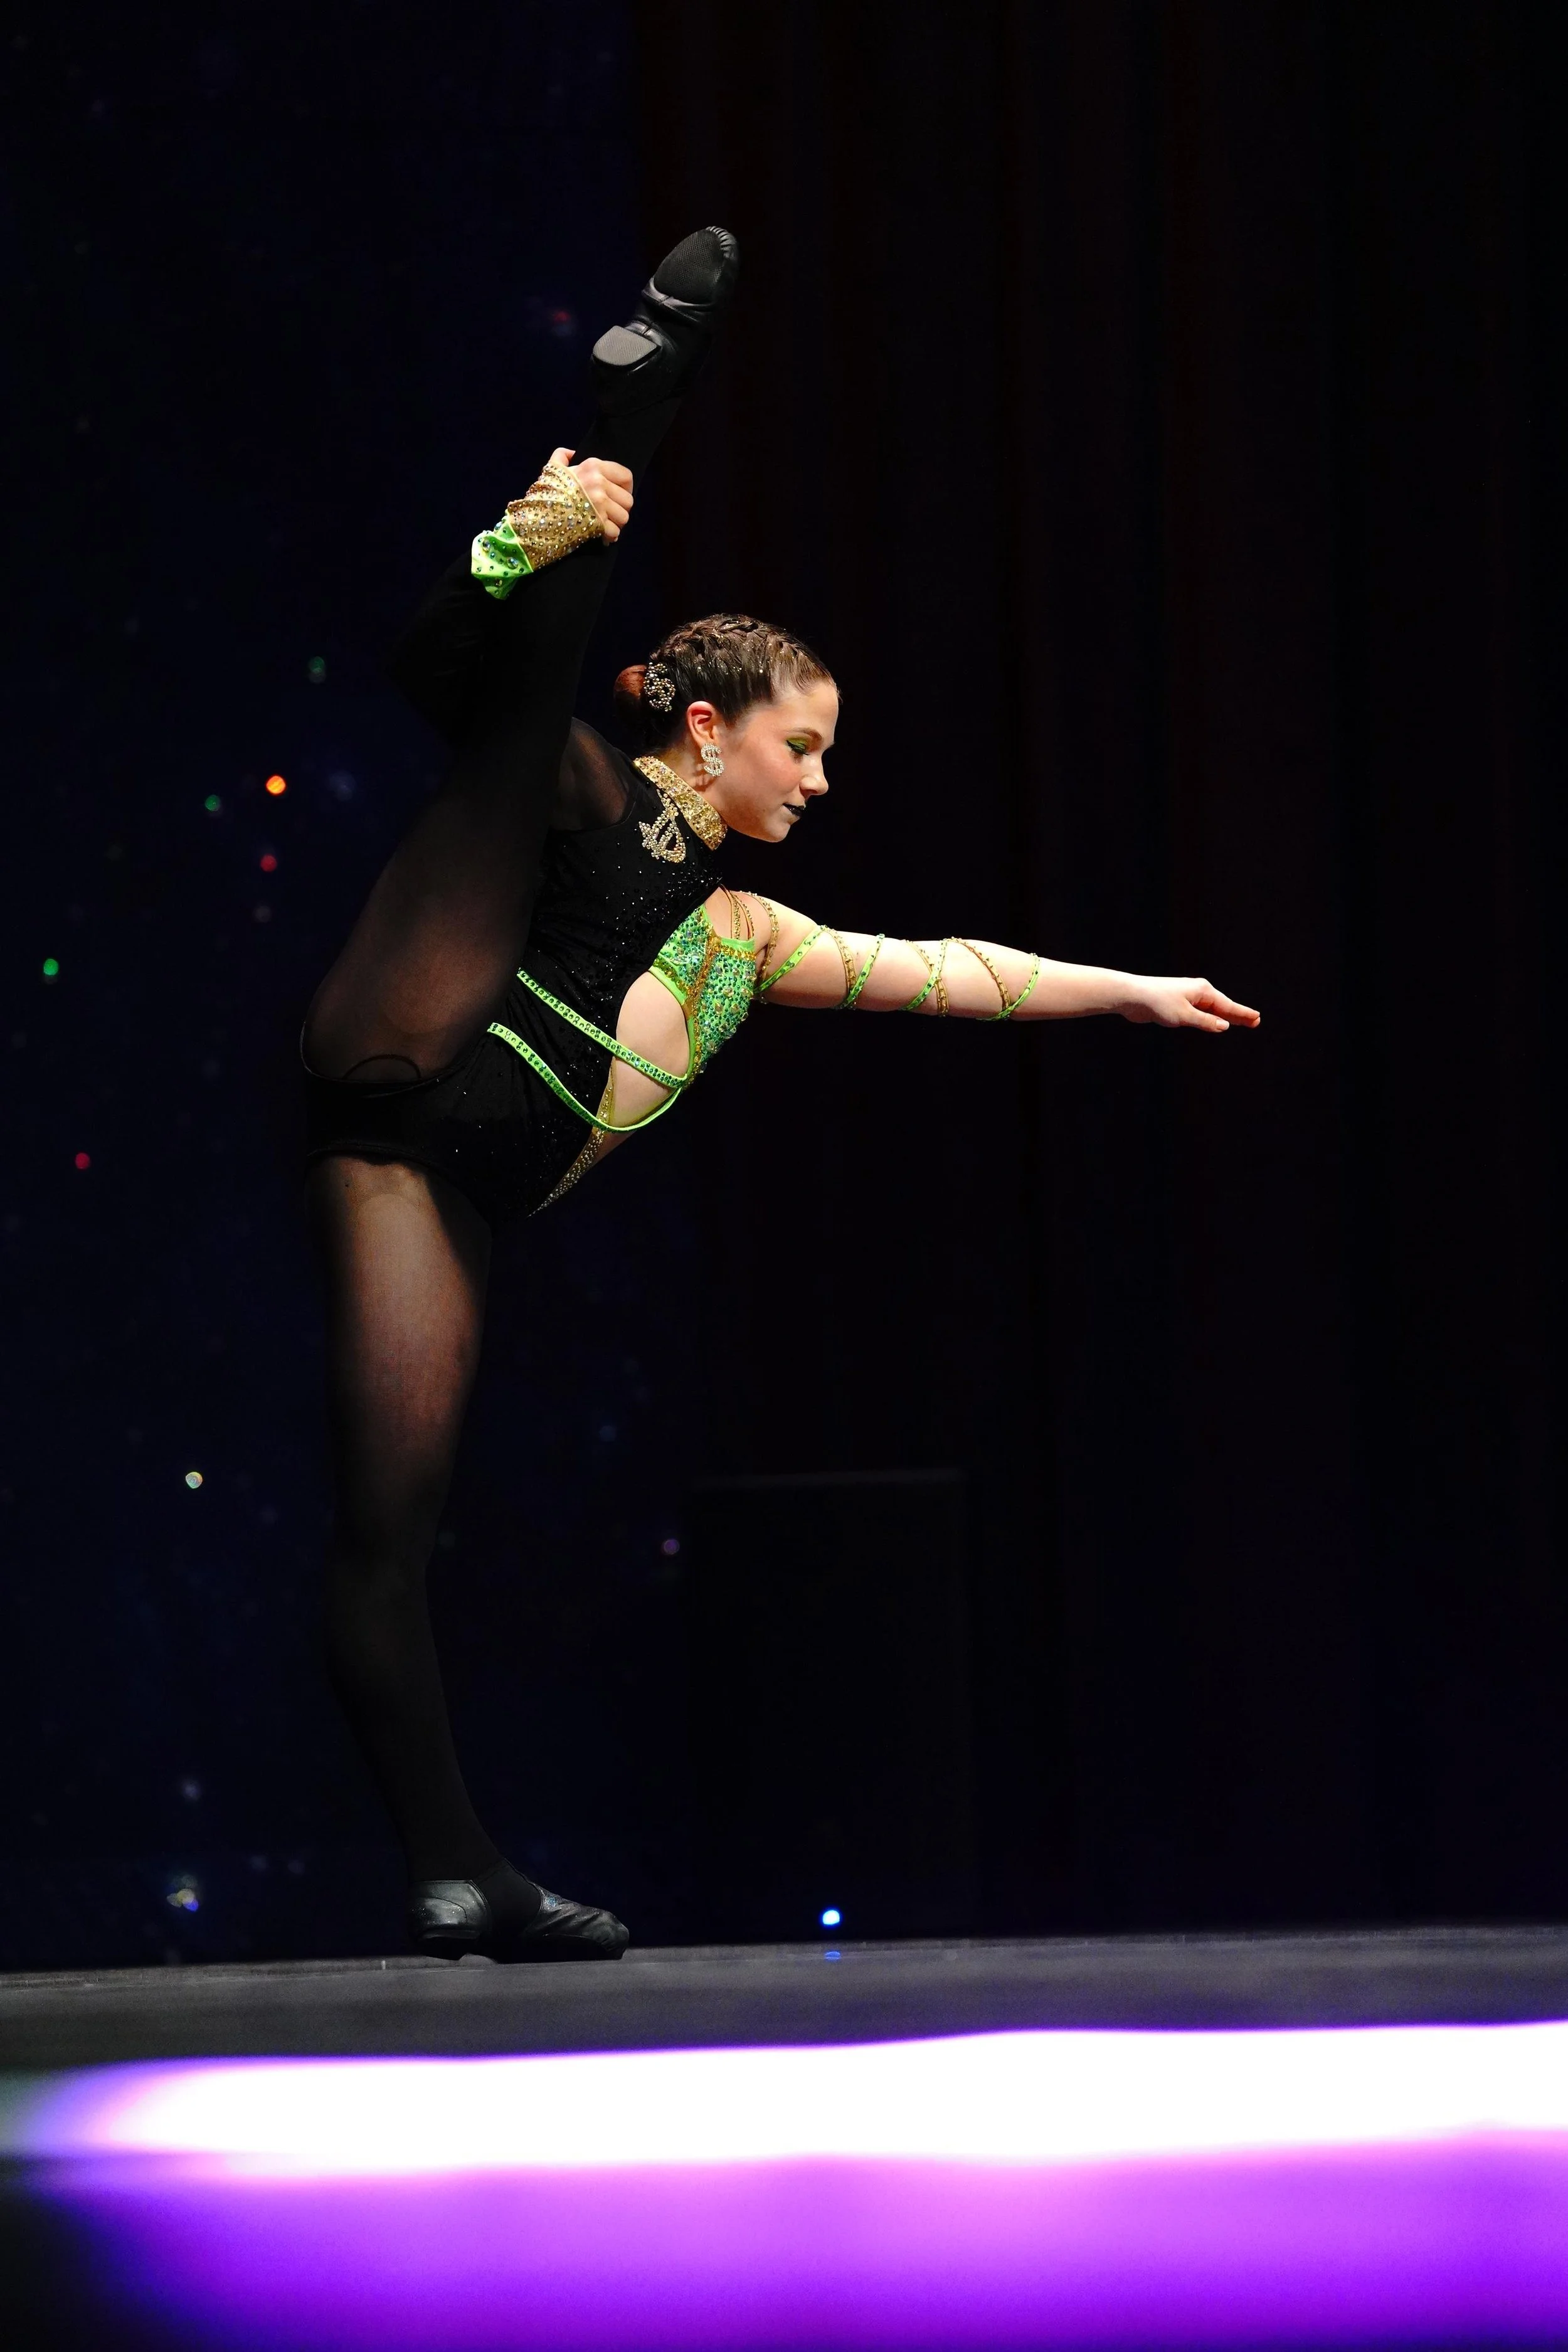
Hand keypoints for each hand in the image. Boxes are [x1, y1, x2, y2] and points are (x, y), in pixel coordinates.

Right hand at [548, 447, 633, 541]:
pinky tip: (601, 535)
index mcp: (593, 467)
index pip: (626, 476)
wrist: (537, 516)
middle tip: (610, 514)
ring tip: (605, 524)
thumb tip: (571, 453)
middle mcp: (599, 483)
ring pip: (624, 517)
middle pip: (628, 500)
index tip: (619, 496)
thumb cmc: (547, 493)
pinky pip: (615, 532)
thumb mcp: (553, 469)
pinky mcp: (598, 523)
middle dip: (620, 509)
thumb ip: (562, 456)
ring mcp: (599, 504)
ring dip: (616, 524)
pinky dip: (609, 536)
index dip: (626, 488)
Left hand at [1122, 977, 1260, 1031]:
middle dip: (1238, 1015)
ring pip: (1211, 1010)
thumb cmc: (1158, 1002)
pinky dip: (1209, 1018)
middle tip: (1255, 1021)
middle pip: (1222, 1006)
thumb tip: (1224, 1026)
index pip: (1228, 1006)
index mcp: (1203, 991)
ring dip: (1224, 1017)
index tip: (1257, 1018)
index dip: (1243, 1014)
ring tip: (1239, 1022)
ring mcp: (1187, 998)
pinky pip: (1199, 1013)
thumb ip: (1206, 1022)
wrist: (1133, 996)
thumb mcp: (1185, 1016)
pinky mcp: (1177, 1005)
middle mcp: (1197, 992)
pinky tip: (1212, 1022)